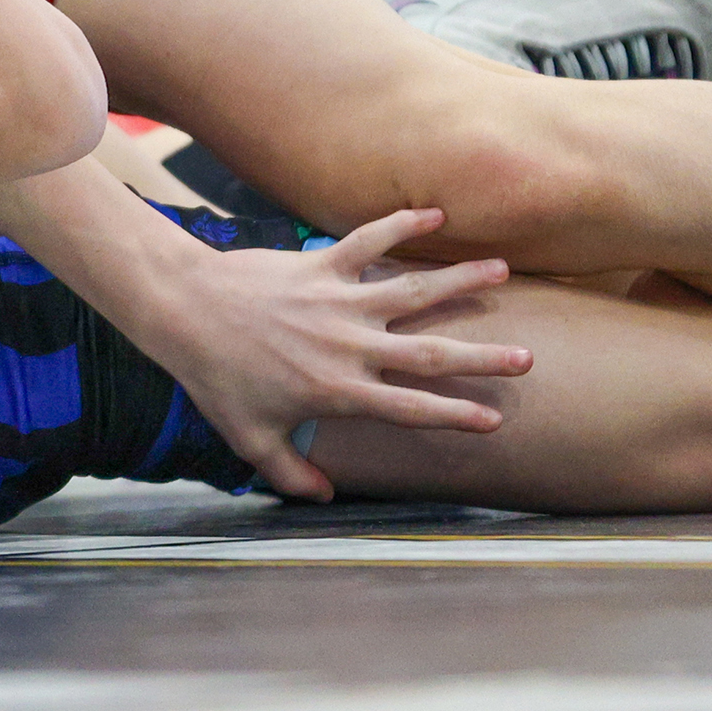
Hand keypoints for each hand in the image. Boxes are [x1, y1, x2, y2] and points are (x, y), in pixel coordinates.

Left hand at [158, 207, 529, 500]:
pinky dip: (402, 223)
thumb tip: (325, 498)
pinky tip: (436, 213)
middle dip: (482, 357)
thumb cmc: (215, 377)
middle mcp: (350, 346)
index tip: (493, 420)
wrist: (185, 310)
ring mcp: (339, 302)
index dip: (454, 416)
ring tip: (502, 269)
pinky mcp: (321, 264)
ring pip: (412, 290)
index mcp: (338, 392)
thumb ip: (289, 472)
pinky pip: (369, 240)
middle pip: (429, 354)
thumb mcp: (248, 438)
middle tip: (526, 358)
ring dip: (459, 279)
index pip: (410, 410)